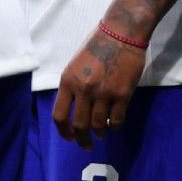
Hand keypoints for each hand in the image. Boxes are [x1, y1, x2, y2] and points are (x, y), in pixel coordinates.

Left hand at [53, 25, 145, 147]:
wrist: (120, 35)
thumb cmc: (96, 46)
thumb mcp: (75, 65)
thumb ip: (73, 86)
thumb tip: (74, 107)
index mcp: (67, 81)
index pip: (59, 114)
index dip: (63, 131)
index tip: (69, 138)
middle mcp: (83, 90)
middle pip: (79, 125)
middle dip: (82, 139)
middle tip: (86, 145)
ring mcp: (103, 93)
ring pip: (99, 125)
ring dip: (100, 134)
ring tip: (102, 136)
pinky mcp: (122, 95)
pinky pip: (117, 119)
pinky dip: (115, 126)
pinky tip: (114, 126)